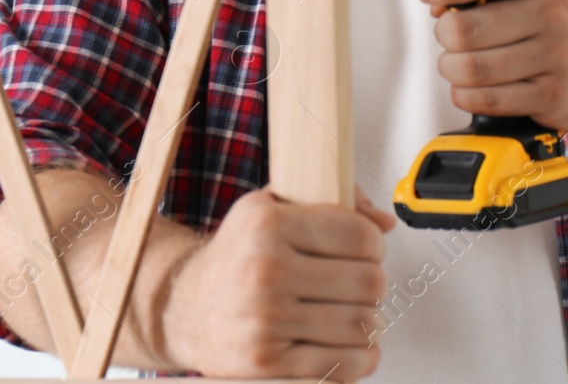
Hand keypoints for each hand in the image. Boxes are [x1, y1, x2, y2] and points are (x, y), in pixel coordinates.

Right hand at [161, 183, 396, 379]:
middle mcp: (264, 269)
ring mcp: (264, 318)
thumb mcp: (271, 209)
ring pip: (361, 325)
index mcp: (268, 224)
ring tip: (360, 317)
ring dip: (373, 325)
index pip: (359, 236)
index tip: (367, 253)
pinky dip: (361, 359)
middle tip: (363, 288)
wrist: (183, 308)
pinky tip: (354, 347)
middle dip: (375, 287)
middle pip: (367, 281)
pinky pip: (340, 365)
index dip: (375, 246)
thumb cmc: (237, 257)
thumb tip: (385, 222)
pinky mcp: (266, 361)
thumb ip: (333, 201)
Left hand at [418, 0, 567, 131]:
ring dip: (452, 67)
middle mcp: (555, 13)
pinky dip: (465, 94)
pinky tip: (472, 86)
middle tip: (449, 34)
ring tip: (458, 62)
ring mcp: (556, 56)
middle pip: (467, 28)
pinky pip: (484, 99)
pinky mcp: (549, 95)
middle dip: (444, 34)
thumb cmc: (549, 28)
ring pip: (471, 67)